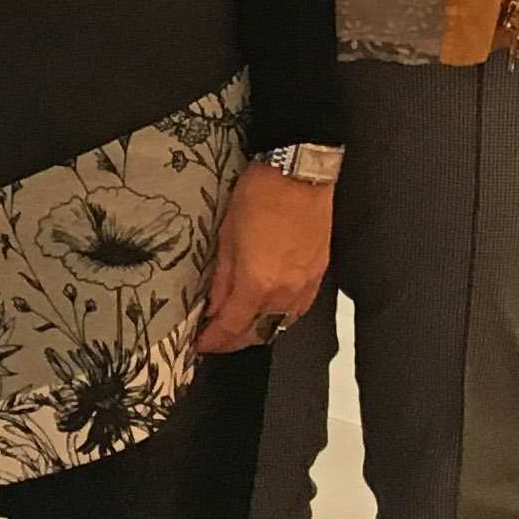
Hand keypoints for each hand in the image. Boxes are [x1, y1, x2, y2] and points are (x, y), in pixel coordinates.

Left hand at [194, 161, 333, 354]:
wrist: (299, 174)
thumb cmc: (259, 197)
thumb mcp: (226, 236)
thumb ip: (222, 278)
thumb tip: (213, 304)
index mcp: (258, 284)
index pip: (232, 327)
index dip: (213, 340)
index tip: (200, 344)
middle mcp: (285, 293)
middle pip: (258, 333)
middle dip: (234, 341)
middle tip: (216, 338)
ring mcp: (306, 287)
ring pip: (280, 325)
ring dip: (257, 330)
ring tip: (238, 325)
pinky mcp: (319, 276)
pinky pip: (297, 310)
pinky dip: (279, 316)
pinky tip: (266, 310)